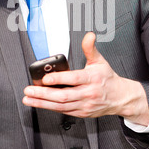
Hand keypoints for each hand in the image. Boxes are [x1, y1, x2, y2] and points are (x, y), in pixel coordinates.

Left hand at [23, 32, 148, 125]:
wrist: (120, 98)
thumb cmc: (107, 79)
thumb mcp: (100, 61)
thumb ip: (90, 48)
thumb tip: (89, 35)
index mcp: (92, 78)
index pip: (74, 79)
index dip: (58, 79)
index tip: (45, 78)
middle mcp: (88, 93)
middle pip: (63, 95)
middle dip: (44, 94)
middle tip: (29, 90)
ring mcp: (84, 105)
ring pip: (61, 105)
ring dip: (43, 103)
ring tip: (29, 98)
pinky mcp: (81, 113)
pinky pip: (63, 111)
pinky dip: (50, 108)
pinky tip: (39, 103)